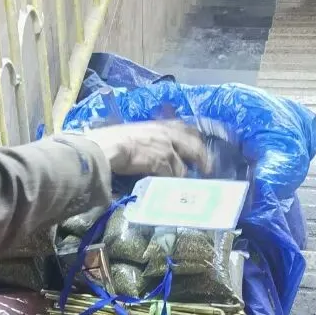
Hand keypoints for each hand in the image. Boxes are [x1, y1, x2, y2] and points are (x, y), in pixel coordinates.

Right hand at [88, 121, 211, 179]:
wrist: (108, 146)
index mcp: (160, 125)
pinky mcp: (162, 163)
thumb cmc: (114, 139)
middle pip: (194, 146)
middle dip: (203, 158)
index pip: (185, 128)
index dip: (196, 138)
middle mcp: (168, 135)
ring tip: (186, 185)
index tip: (200, 146)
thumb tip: (151, 147)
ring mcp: (167, 149)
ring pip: (183, 166)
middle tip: (207, 169)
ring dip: (184, 176)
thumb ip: (149, 138)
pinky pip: (173, 176)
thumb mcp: (136, 132)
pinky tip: (171, 189)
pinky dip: (172, 183)